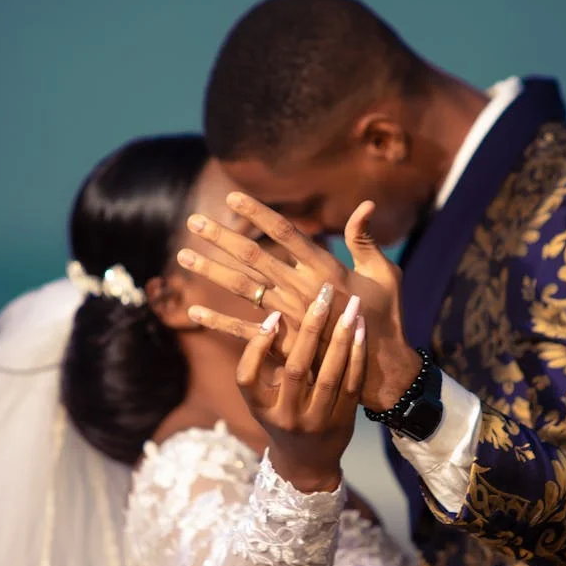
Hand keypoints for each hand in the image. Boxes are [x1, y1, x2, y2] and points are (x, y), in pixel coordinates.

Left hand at [179, 194, 420, 410]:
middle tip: (193, 220)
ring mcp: (289, 318)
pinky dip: (218, 321)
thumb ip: (364, 240)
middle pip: (254, 257)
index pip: (285, 234)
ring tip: (182, 256)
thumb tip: (365, 204)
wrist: (380, 369)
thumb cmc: (384, 315)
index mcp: (326, 270)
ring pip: (242, 288)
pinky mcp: (282, 343)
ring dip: (211, 271)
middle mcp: (302, 290)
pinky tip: (192, 311)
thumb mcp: (383, 274)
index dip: (258, 214)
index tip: (233, 197)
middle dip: (222, 237)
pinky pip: (243, 331)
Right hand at [234, 286, 365, 490]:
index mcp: (261, 410)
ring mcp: (316, 422)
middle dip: (310, 329)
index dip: (256, 348)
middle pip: (295, 370)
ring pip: (328, 376)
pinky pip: (351, 384)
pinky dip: (357, 356)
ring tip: (350, 307)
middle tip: (323, 295)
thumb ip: (266, 366)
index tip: (272, 316)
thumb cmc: (282, 421)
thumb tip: (275, 315)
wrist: (308, 464)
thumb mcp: (264, 401)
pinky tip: (361, 331)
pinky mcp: (342, 421)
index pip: (247, 379)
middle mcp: (287, 418)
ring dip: (340, 338)